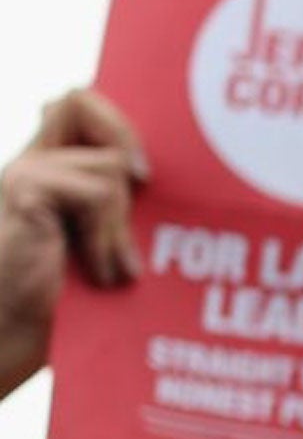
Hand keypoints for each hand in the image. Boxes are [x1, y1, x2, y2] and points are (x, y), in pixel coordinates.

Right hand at [0, 90, 148, 400]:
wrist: (10, 340)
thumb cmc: (68, 309)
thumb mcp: (106, 250)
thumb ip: (119, 209)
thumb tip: (154, 178)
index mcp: (52, 172)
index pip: (78, 104)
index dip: (115, 121)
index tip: (143, 176)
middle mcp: (33, 163)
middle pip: (81, 98)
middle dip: (123, 139)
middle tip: (141, 185)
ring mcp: (24, 173)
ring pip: (108, 165)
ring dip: (119, 223)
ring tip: (110, 267)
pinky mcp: (24, 189)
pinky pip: (98, 192)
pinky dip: (107, 236)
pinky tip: (101, 271)